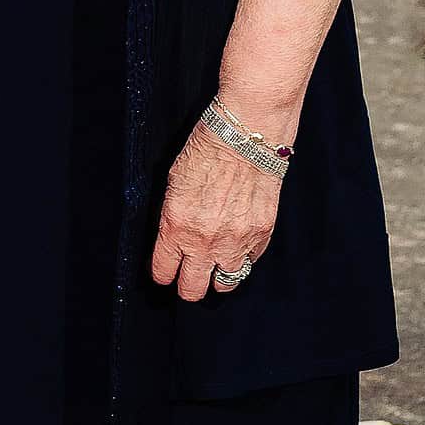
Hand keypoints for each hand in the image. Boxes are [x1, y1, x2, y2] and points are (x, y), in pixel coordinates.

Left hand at [150, 117, 280, 302]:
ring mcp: (235, 242)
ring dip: (218, 274)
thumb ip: (173, 217)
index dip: (163, 272)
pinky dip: (243, 256)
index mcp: (176, 227)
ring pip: (225, 283)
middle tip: (190, 273)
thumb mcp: (174, 183)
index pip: (164, 272)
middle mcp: (204, 241)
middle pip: (193, 289)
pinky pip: (249, 262)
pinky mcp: (261, 236)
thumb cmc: (207, 149)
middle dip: (188, 283)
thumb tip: (174, 240)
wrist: (246, 135)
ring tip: (216, 262)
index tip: (167, 269)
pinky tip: (237, 241)